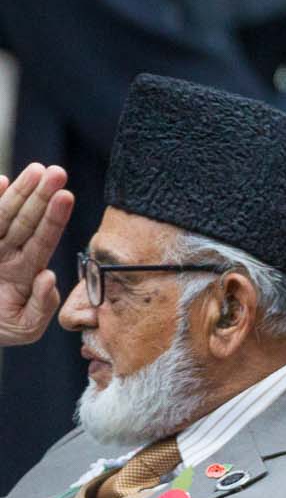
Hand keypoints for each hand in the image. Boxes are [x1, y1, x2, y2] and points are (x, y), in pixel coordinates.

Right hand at [0, 164, 71, 347]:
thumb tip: (47, 276)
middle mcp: (7, 253)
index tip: (67, 195)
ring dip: (18, 193)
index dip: (54, 218)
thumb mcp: (25, 326)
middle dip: (41, 196)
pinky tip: (0, 180)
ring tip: (35, 171)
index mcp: (25, 268)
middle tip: (57, 172)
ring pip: (3, 217)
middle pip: (26, 221)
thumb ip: (41, 305)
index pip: (42, 239)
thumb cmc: (1, 326)